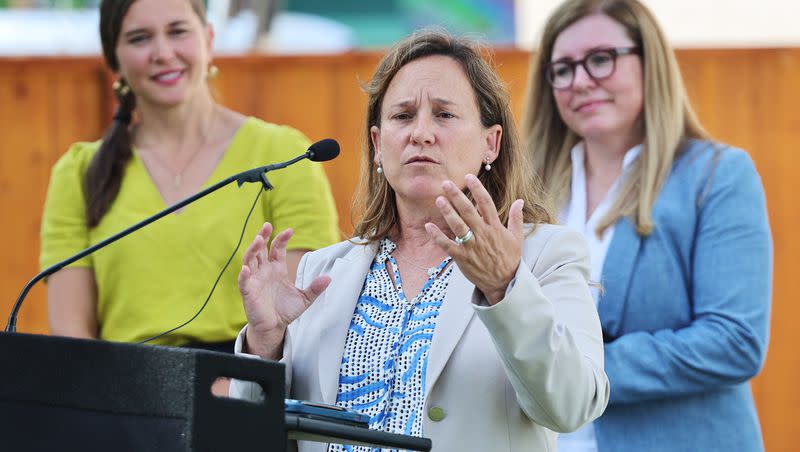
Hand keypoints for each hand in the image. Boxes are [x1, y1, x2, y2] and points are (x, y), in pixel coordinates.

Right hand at [238, 222, 330, 358]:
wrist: (275, 327)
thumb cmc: (286, 310)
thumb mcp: (305, 298)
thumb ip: (315, 288)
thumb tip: (329, 278)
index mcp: (277, 268)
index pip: (277, 248)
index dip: (281, 238)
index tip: (289, 230)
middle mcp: (264, 271)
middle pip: (260, 249)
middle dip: (263, 236)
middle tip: (267, 225)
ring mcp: (254, 280)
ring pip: (250, 260)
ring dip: (252, 249)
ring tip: (258, 240)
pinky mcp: (248, 292)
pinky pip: (243, 281)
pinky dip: (243, 275)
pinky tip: (246, 268)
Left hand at [425, 174, 523, 304]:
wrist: (504, 283)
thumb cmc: (509, 259)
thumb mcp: (517, 238)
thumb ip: (516, 218)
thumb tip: (520, 201)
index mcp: (496, 228)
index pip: (486, 203)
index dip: (477, 189)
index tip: (469, 177)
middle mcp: (483, 235)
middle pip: (469, 211)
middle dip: (457, 196)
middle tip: (446, 183)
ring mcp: (472, 247)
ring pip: (458, 226)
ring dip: (447, 212)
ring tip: (439, 199)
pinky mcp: (463, 258)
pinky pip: (448, 246)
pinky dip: (438, 236)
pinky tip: (429, 226)